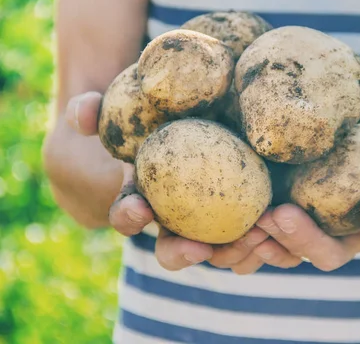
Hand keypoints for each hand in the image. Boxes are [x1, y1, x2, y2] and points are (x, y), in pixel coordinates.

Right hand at [65, 91, 293, 273]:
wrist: (210, 106)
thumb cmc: (162, 108)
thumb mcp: (133, 105)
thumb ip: (99, 108)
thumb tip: (81, 113)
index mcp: (144, 198)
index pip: (128, 215)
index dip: (129, 217)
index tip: (140, 208)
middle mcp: (176, 218)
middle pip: (172, 250)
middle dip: (182, 254)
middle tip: (201, 248)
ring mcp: (212, 222)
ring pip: (218, 251)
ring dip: (232, 251)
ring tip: (252, 236)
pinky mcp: (247, 216)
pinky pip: (254, 238)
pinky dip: (265, 239)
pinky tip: (278, 227)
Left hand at [253, 119, 359, 271]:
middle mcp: (354, 233)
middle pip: (333, 253)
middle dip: (308, 240)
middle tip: (285, 215)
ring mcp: (324, 231)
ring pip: (296, 252)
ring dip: (273, 240)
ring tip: (253, 219)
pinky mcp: (296, 222)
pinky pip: (274, 239)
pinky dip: (256, 236)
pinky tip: (241, 219)